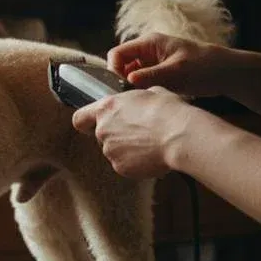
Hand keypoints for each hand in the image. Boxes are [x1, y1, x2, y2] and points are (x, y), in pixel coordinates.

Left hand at [72, 87, 195, 178]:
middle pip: (101, 136)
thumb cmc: (169, 111)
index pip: (80, 118)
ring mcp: (110, 151)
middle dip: (117, 135)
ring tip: (150, 143)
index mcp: (107, 108)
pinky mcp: (121, 167)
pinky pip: (125, 165)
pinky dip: (136, 162)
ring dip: (127, 149)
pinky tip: (152, 154)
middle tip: (139, 132)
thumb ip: (137, 100)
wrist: (180, 136)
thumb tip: (142, 102)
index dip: (86, 122)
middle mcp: (103, 130)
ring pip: (114, 151)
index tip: (94, 123)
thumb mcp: (153, 93)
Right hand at [107, 33, 233, 97]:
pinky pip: (141, 82)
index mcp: (149, 43)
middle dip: (122, 80)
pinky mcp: (159, 74)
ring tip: (143, 98)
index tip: (121, 87)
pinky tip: (150, 98)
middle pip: (121, 65)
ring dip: (133, 87)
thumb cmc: (204, 67)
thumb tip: (127, 80)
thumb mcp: (176, 72)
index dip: (114, 69)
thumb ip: (150, 76)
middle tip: (132, 96)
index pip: (118, 54)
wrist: (226, 73)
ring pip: (130, 75)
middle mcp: (148, 51)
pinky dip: (142, 90)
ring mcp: (153, 63)